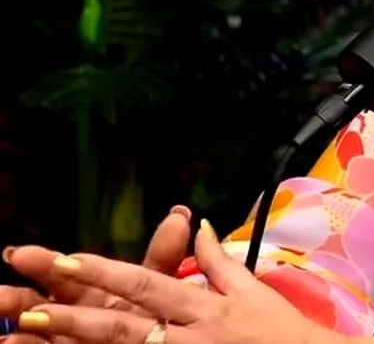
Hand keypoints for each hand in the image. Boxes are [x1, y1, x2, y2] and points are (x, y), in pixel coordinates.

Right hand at [2, 207, 191, 343]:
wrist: (157, 339)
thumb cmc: (150, 315)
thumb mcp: (157, 286)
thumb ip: (162, 257)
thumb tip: (181, 216)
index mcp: (91, 289)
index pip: (66, 273)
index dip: (46, 264)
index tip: (19, 254)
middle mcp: (71, 312)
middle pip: (38, 300)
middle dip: (16, 293)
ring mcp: (65, 336)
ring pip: (34, 328)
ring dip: (15, 318)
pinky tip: (10, 341)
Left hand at [8, 221, 348, 343]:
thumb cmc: (283, 330)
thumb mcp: (252, 290)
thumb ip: (219, 260)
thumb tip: (200, 226)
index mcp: (204, 307)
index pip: (146, 285)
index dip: (105, 273)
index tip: (67, 260)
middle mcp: (191, 335)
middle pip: (125, 326)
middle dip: (77, 318)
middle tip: (32, 310)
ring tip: (41, 337)